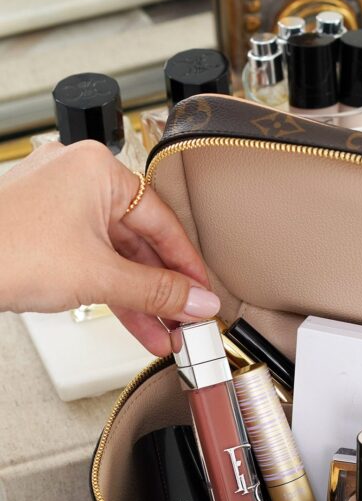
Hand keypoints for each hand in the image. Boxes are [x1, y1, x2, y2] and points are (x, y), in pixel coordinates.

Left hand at [0, 139, 218, 353]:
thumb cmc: (8, 250)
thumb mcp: (100, 277)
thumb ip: (158, 293)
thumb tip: (198, 302)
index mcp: (98, 168)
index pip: (164, 221)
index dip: (188, 266)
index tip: (204, 296)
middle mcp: (78, 177)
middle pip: (140, 240)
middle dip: (163, 290)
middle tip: (187, 320)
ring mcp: (57, 202)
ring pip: (115, 254)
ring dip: (140, 298)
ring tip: (164, 332)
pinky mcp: (42, 229)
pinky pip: (91, 259)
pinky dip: (112, 290)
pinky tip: (136, 321)